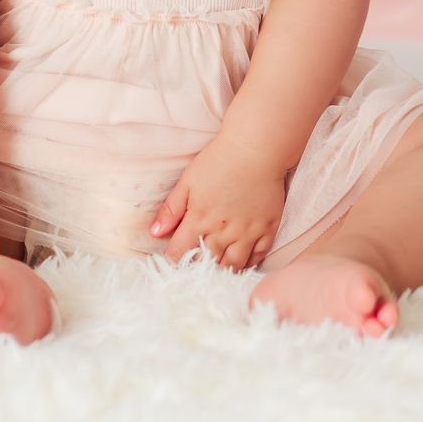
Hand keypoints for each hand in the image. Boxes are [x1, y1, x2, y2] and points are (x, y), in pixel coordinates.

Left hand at [148, 136, 286, 270]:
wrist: (255, 150)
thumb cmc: (218, 161)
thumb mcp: (187, 181)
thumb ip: (171, 209)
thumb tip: (154, 233)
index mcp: (199, 220)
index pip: (181, 252)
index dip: (174, 260)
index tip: (172, 262)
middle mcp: (223, 232)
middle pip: (207, 263)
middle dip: (198, 270)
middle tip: (193, 271)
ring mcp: (248, 233)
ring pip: (233, 265)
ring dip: (222, 271)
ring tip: (216, 271)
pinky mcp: (267, 229)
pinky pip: (258, 256)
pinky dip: (249, 264)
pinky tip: (241, 262)